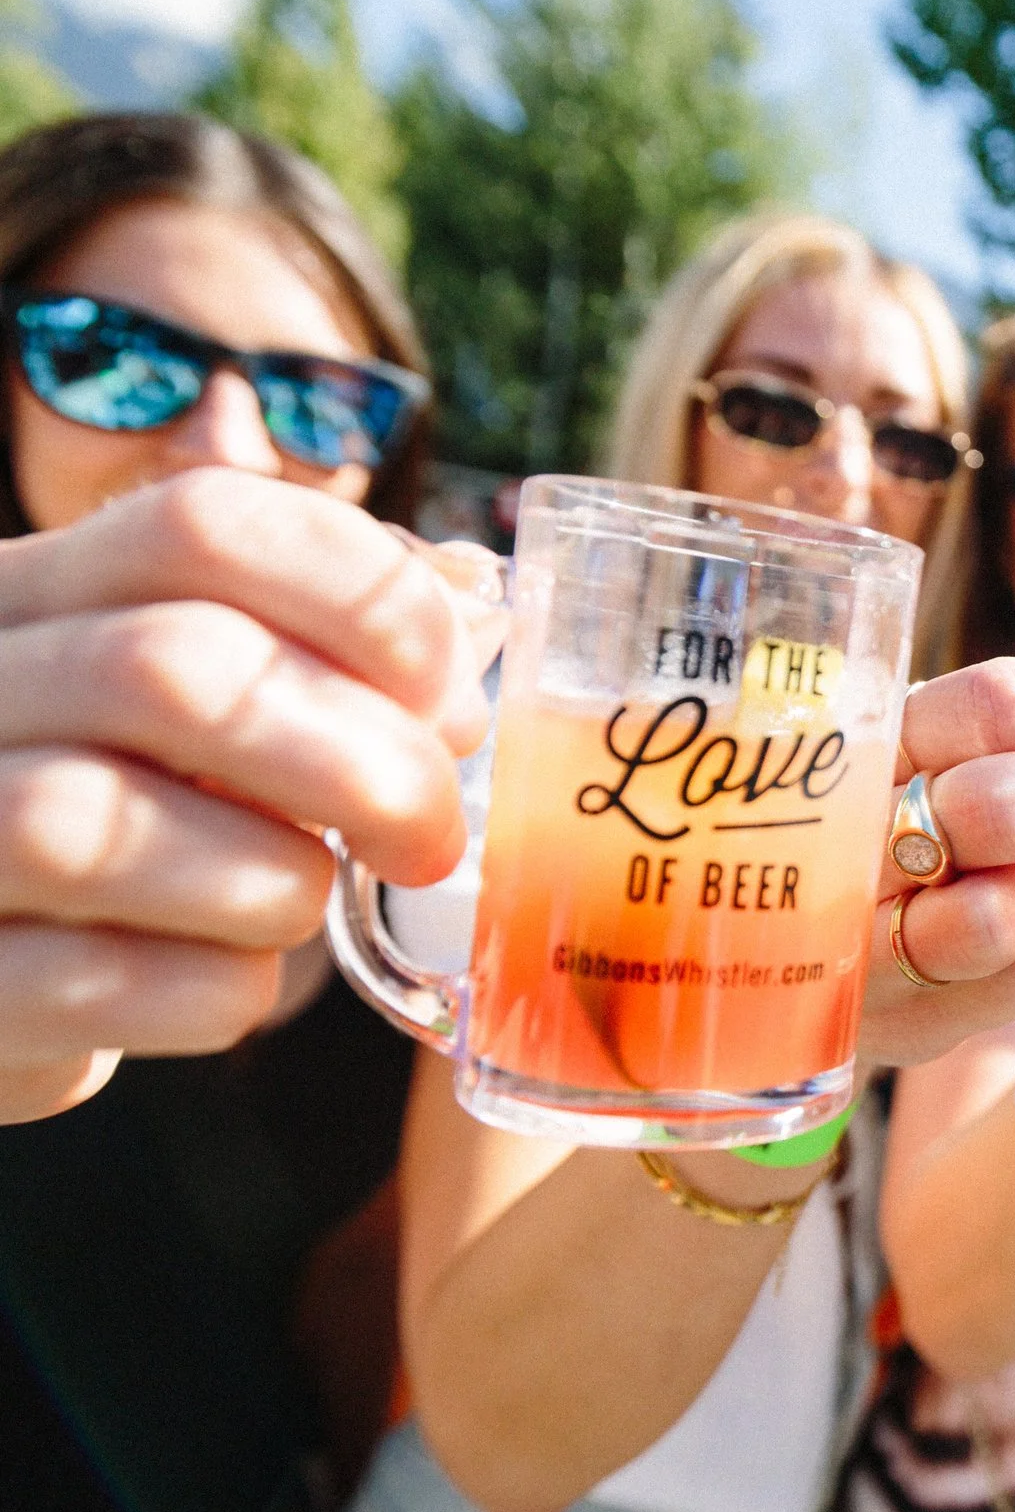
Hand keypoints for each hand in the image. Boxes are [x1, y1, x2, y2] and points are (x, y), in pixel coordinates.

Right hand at [0, 471, 497, 1120]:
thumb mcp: (194, 698)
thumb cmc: (130, 811)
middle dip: (362, 765)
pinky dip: (214, 987)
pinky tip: (230, 975)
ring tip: (299, 901)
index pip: (207, 524)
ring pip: (104, 823)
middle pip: (176, 672)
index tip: (448, 701)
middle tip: (429, 834)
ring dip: (276, 882)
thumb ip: (319, 642)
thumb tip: (473, 616)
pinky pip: (96, 979)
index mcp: (42, 592)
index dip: (368, 602)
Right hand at [857, 601, 1014, 1067]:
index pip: (987, 705)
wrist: (811, 965)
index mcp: (869, 745)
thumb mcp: (932, 752)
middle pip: (1000, 806)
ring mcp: (869, 940)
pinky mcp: (901, 1015)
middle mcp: (852, 843)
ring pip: (996, 914)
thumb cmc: (895, 831)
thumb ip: (1005, 696)